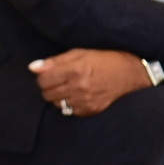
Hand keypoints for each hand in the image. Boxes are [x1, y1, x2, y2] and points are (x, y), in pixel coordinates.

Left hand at [30, 49, 151, 116]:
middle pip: (47, 93)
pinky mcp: (92, 110)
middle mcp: (79, 87)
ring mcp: (86, 101)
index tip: (48, 73)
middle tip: (57, 80)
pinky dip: (68, 104)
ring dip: (57, 96)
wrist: (131, 74)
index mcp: (75, 70)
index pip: (43, 80)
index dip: (42, 76)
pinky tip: (76, 95)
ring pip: (56, 104)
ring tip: (67, 87)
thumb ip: (54, 61)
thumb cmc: (104, 59)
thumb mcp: (79, 53)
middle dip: (48, 86)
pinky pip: (69, 111)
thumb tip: (32, 68)